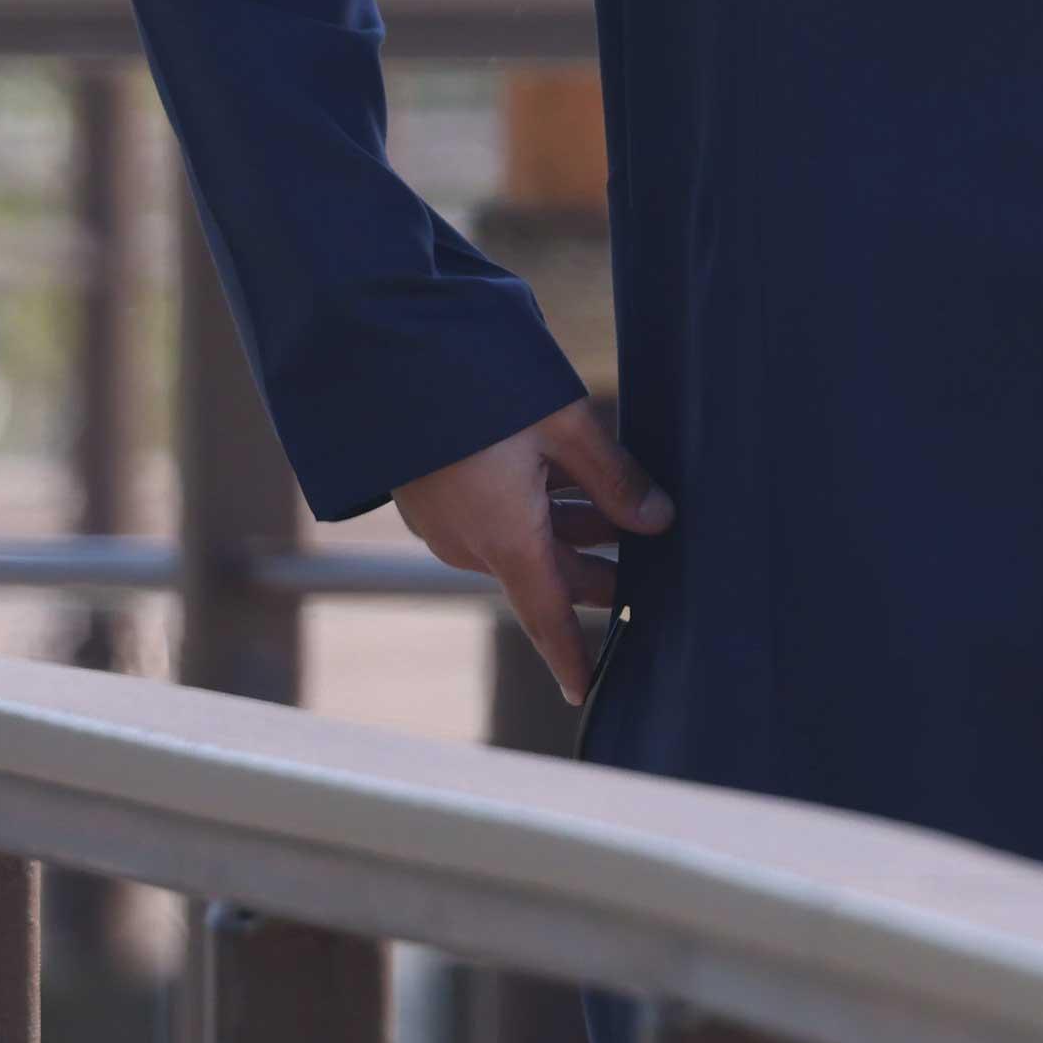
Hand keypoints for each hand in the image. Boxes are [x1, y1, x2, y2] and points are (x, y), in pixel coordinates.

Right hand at [392, 397, 673, 704]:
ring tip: (627, 515)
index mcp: (504, 538)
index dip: (573, 655)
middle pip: (547, 574)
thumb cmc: (479, 382)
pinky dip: (539, 508)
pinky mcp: (434, 491)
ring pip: (523, 540)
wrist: (383, 351)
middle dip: (597, 574)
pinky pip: (496, 516)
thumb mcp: (563, 424)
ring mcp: (446, 518)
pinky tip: (573, 477)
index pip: (547, 617)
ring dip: (573, 533)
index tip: (588, 690)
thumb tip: (658, 521)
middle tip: (649, 570)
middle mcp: (470, 541)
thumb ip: (613, 477)